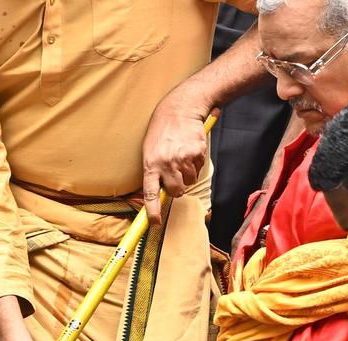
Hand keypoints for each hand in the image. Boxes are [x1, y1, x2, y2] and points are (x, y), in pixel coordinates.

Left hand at [141, 98, 212, 225]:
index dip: (153, 211)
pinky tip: (189, 150)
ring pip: (189, 181)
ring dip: (187, 173)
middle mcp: (166, 164)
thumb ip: (153, 171)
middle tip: (175, 175)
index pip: (150, 194)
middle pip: (176, 192)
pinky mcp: (197, 154)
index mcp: (150, 165)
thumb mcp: (149, 151)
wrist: (180, 110)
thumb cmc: (162, 132)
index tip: (155, 223)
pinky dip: (196, 163)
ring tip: (181, 156)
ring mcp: (182, 159)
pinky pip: (199, 168)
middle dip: (178, 188)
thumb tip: (157, 194)